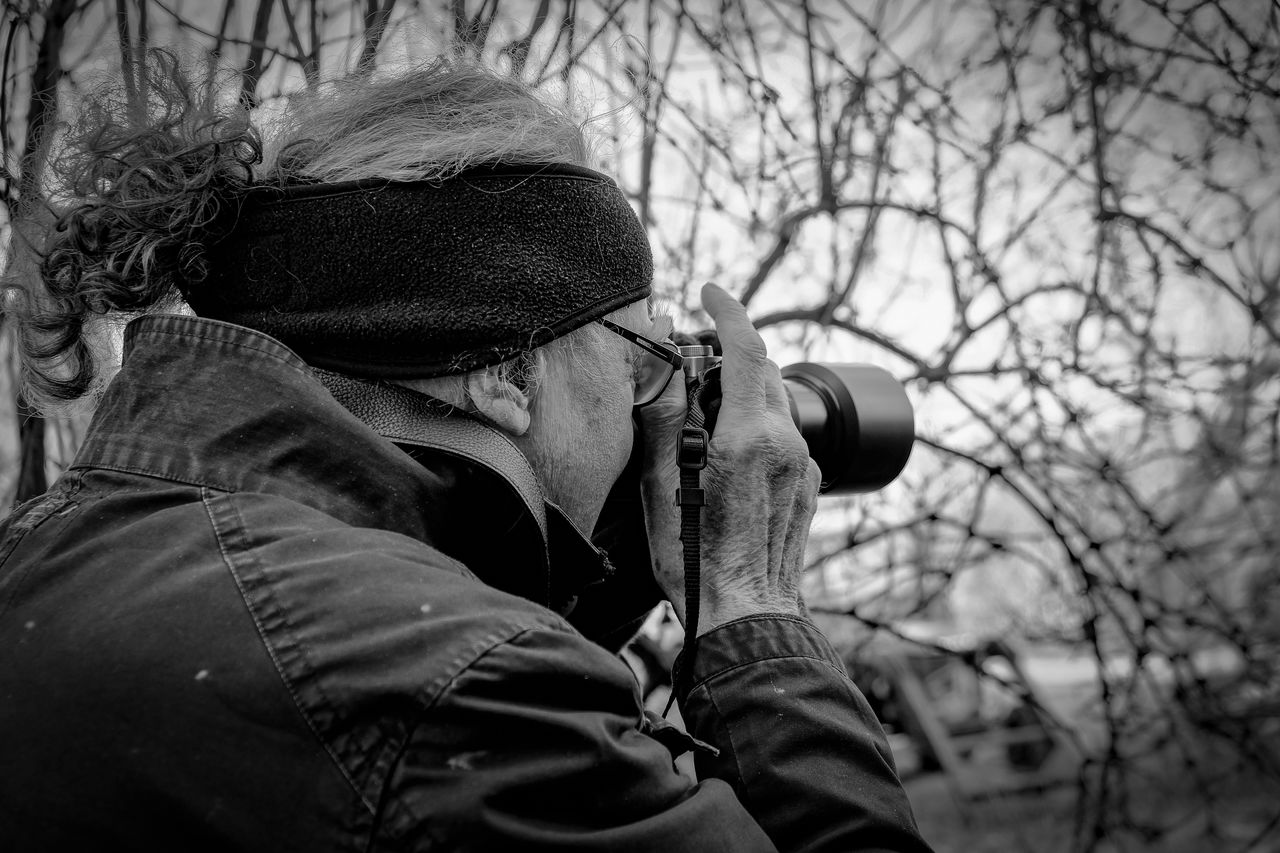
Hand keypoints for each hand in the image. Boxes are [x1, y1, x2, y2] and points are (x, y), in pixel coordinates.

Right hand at [638, 282, 820, 634]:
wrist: (745, 615)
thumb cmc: (697, 558)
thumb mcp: (663, 484)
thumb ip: (667, 417)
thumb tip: (669, 368)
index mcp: (752, 435)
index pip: (747, 350)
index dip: (728, 312)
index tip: (709, 292)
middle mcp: (786, 444)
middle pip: (764, 373)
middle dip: (730, 357)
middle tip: (690, 367)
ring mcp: (802, 468)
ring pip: (776, 407)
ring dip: (742, 396)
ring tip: (701, 421)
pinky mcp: (806, 489)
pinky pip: (783, 439)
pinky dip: (756, 429)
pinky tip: (725, 460)